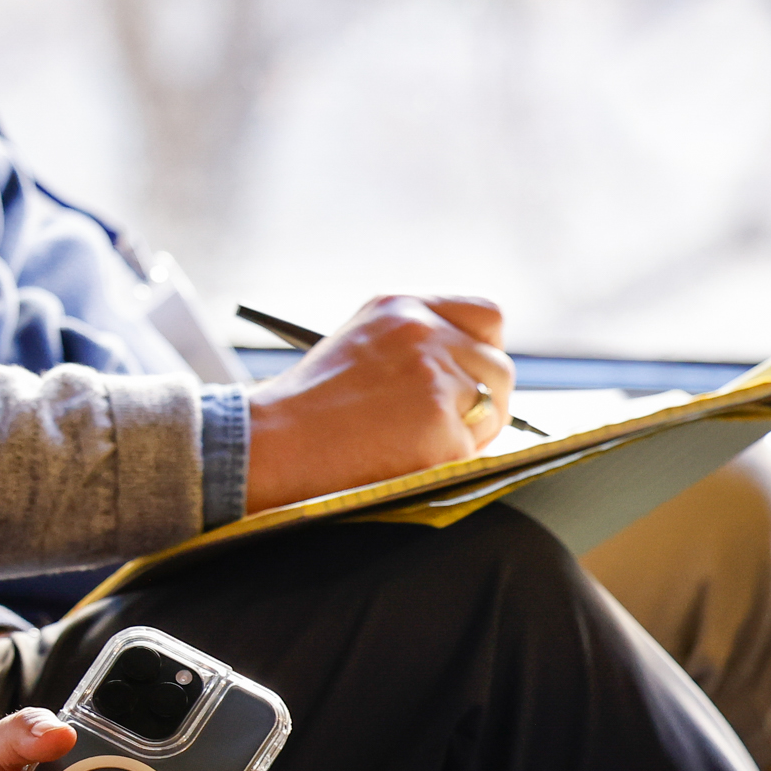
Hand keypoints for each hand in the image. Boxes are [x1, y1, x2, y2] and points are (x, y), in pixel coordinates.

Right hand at [242, 294, 513, 510]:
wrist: (272, 443)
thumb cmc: (308, 407)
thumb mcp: (361, 346)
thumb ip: (416, 345)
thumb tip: (471, 373)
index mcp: (400, 308)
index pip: (485, 315)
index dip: (485, 350)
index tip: (473, 374)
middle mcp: (422, 333)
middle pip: (498, 367)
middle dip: (483, 401)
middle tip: (446, 425)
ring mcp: (434, 378)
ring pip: (493, 410)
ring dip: (468, 433)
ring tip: (412, 443)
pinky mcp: (441, 426)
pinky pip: (472, 450)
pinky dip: (447, 462)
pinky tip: (403, 460)